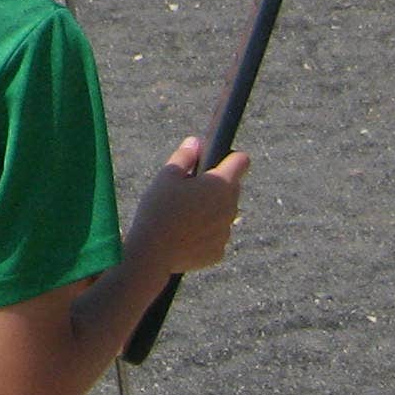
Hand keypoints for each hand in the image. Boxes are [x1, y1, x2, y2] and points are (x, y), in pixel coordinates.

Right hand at [130, 136, 248, 275]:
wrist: (152, 252)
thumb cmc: (158, 208)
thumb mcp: (167, 175)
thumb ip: (185, 156)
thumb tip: (196, 142)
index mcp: (220, 184)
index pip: (242, 161)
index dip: (230, 157)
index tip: (217, 159)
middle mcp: (230, 208)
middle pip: (232, 188)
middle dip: (216, 185)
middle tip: (189, 189)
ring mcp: (226, 232)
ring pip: (224, 213)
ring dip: (211, 210)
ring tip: (183, 215)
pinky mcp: (219, 252)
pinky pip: (216, 236)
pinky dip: (205, 233)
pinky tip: (184, 235)